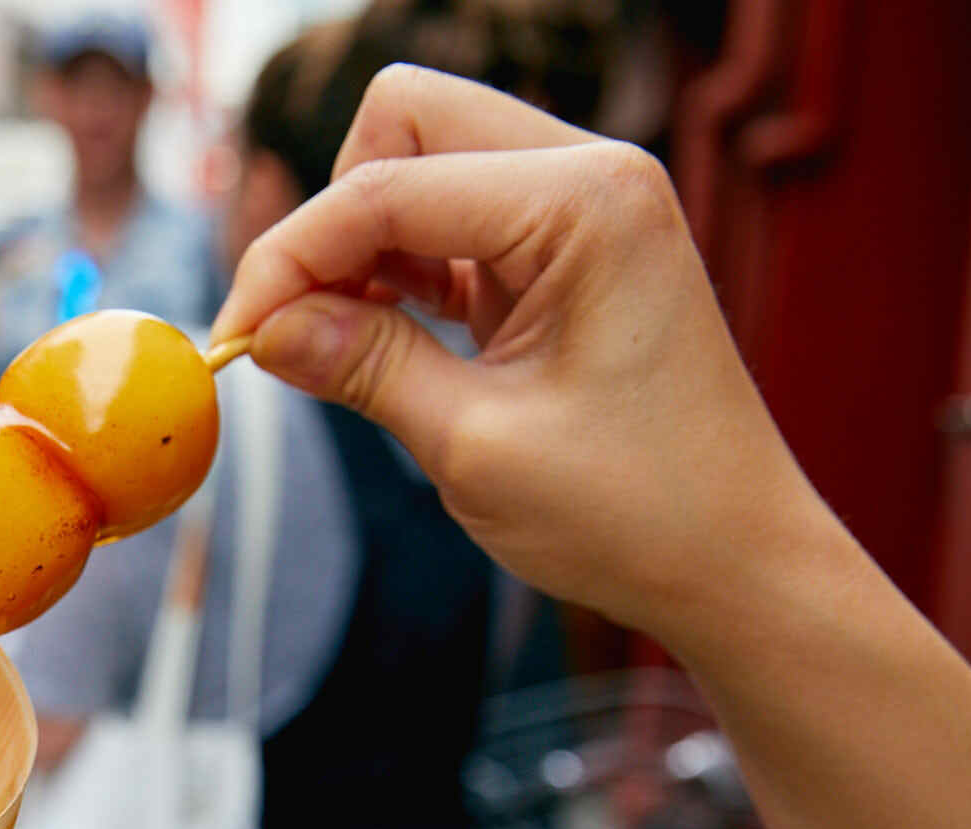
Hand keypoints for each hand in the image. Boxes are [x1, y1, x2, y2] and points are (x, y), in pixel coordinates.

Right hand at [212, 66, 825, 651]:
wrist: (734, 562)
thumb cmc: (637, 512)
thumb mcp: (475, 446)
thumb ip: (364, 366)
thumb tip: (263, 327)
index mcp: (584, 204)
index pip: (386, 186)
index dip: (290, 258)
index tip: (236, 338)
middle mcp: (590, 176)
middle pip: (403, 123)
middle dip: (333, 219)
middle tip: (301, 327)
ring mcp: (582, 207)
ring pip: (420, 160)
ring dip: (364, 243)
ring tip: (340, 344)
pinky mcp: (566, 250)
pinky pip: (450, 217)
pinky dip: (400, 268)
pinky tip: (382, 338)